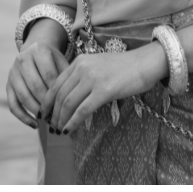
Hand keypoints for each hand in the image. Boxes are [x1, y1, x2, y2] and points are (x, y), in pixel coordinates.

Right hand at [5, 39, 67, 129]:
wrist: (35, 51)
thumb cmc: (53, 59)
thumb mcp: (62, 60)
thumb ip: (66, 75)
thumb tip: (72, 99)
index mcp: (38, 51)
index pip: (49, 75)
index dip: (57, 91)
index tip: (67, 104)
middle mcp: (22, 60)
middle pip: (35, 86)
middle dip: (47, 103)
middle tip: (59, 115)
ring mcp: (12, 73)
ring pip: (23, 96)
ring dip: (36, 111)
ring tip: (49, 120)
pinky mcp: (8, 86)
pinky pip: (13, 104)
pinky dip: (23, 117)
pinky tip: (35, 124)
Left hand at [43, 44, 167, 133]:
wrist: (148, 62)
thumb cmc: (127, 67)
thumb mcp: (99, 66)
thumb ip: (84, 77)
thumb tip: (70, 98)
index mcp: (80, 61)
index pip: (56, 84)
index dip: (47, 102)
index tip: (44, 114)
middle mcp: (83, 68)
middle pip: (60, 96)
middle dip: (53, 114)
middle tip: (51, 126)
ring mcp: (93, 79)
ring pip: (68, 104)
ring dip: (61, 120)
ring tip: (60, 130)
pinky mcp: (104, 90)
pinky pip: (82, 110)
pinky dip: (73, 122)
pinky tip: (69, 130)